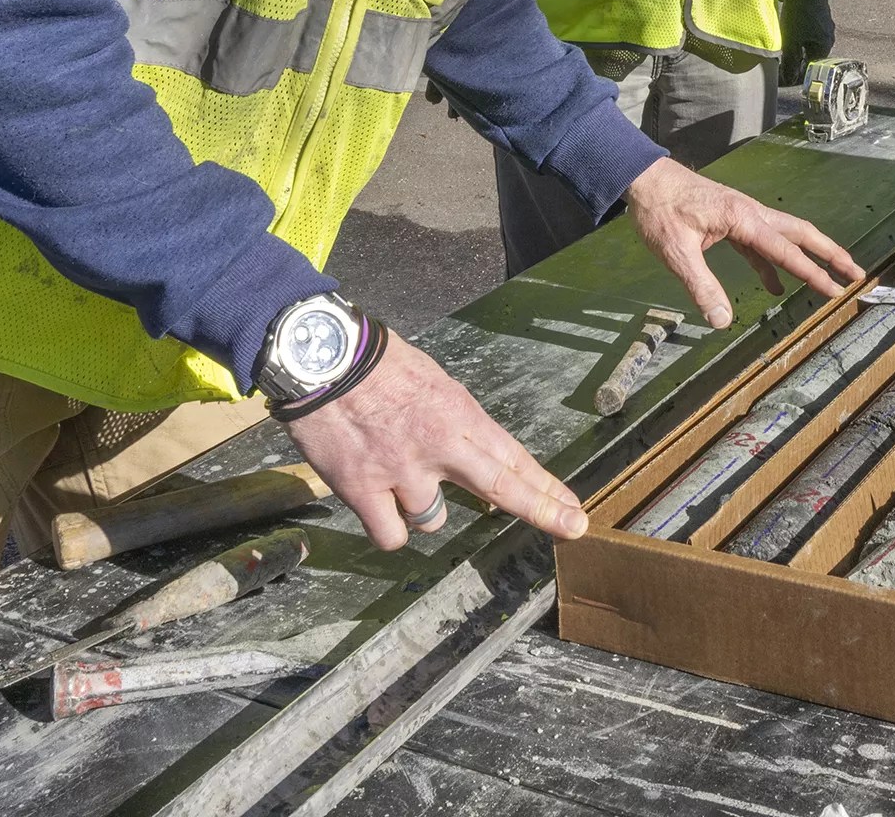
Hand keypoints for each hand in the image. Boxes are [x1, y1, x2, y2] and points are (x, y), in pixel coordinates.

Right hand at [283, 330, 585, 549]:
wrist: (321, 359)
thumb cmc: (377, 366)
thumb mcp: (433, 383)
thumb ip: (456, 425)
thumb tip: (475, 460)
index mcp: (458, 414)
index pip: (512, 458)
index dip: (545, 488)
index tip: (573, 510)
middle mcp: (439, 446)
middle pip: (502, 487)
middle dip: (541, 509)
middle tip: (570, 526)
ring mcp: (402, 472)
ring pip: (432, 519)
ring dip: (421, 506)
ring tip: (396, 472)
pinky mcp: (363, 490)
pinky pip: (392, 535)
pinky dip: (389, 528)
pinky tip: (380, 506)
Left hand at [621, 157, 856, 328]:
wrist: (645, 178)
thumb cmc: (659, 210)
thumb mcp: (676, 252)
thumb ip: (700, 286)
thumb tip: (721, 322)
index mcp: (743, 219)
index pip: (786, 251)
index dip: (812, 273)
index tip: (836, 290)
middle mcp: (751, 213)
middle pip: (801, 234)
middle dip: (830, 254)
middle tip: (856, 274)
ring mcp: (744, 216)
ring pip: (786, 236)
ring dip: (809, 256)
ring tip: (830, 279)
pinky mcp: (733, 221)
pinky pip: (762, 244)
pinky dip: (775, 263)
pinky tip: (775, 286)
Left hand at [779, 0, 833, 87]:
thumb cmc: (800, 12)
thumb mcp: (792, 40)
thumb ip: (790, 61)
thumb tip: (789, 80)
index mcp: (825, 45)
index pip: (812, 68)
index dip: (796, 74)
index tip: (782, 77)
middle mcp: (826, 36)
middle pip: (809, 56)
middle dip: (794, 62)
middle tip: (778, 65)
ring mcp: (822, 25)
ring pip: (806, 43)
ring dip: (794, 48)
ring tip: (780, 50)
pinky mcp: (814, 15)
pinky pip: (805, 32)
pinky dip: (795, 37)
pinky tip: (785, 35)